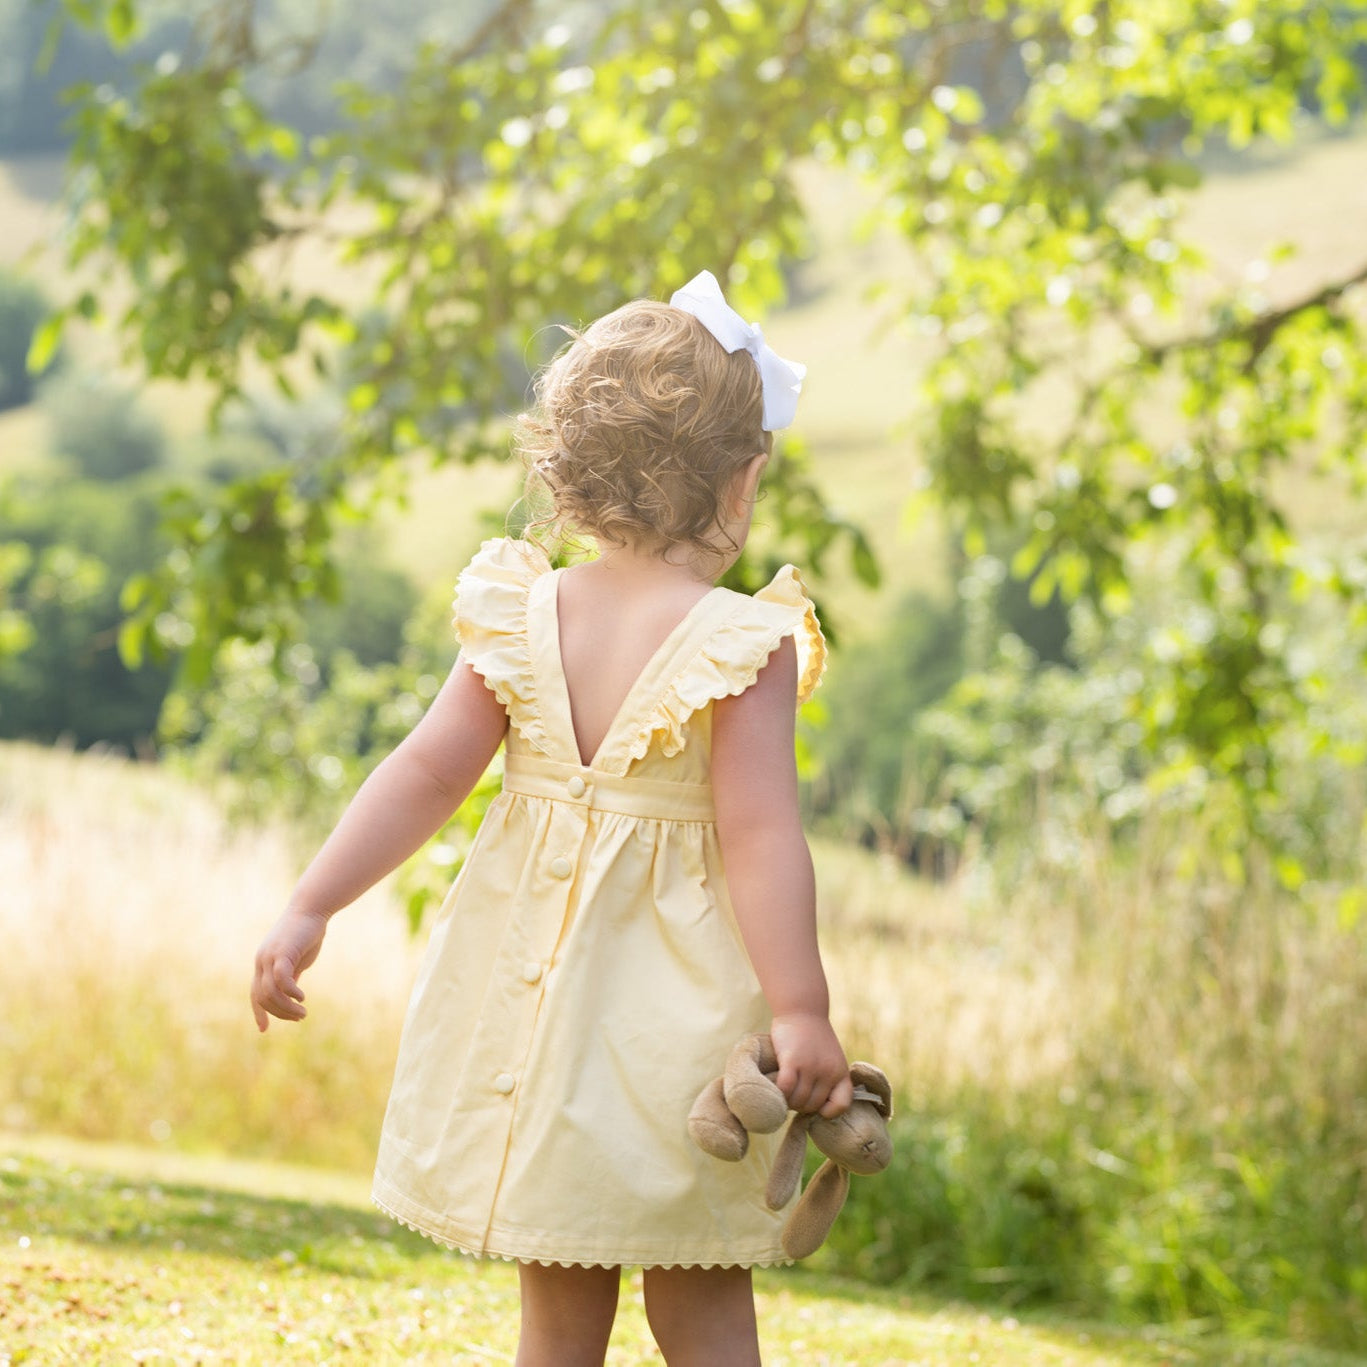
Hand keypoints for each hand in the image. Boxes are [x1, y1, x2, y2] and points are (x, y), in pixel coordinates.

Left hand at [251, 906, 328, 1031]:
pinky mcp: (282, 952)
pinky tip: (302, 997)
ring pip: (271, 992)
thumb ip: (291, 974)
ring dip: (286, 1007)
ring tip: (302, 1013)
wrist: (311, 909)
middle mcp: (262, 961)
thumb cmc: (307, 932)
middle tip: (299, 1017)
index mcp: (263, 963)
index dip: (259, 1013)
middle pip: (263, 998)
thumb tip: (290, 994)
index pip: (255, 994)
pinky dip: (290, 992)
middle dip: (280, 1013)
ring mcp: (270, 956)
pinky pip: (281, 979)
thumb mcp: (297, 958)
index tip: (264, 1030)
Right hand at [770, 1011, 852, 1117]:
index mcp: (841, 1072)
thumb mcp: (831, 1057)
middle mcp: (828, 1071)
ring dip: (787, 1100)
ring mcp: (811, 1066)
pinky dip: (779, 1091)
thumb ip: (827, 1078)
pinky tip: (775, 1085)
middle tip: (791, 1095)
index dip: (827, 1110)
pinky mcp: (792, 1060)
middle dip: (800, 1105)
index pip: (842, 1105)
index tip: (815, 1103)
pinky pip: (785, 1088)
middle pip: (812, 1105)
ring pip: (798, 1100)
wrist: (802, 1008)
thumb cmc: (813, 1036)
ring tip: (782, 1091)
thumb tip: (813, 1105)